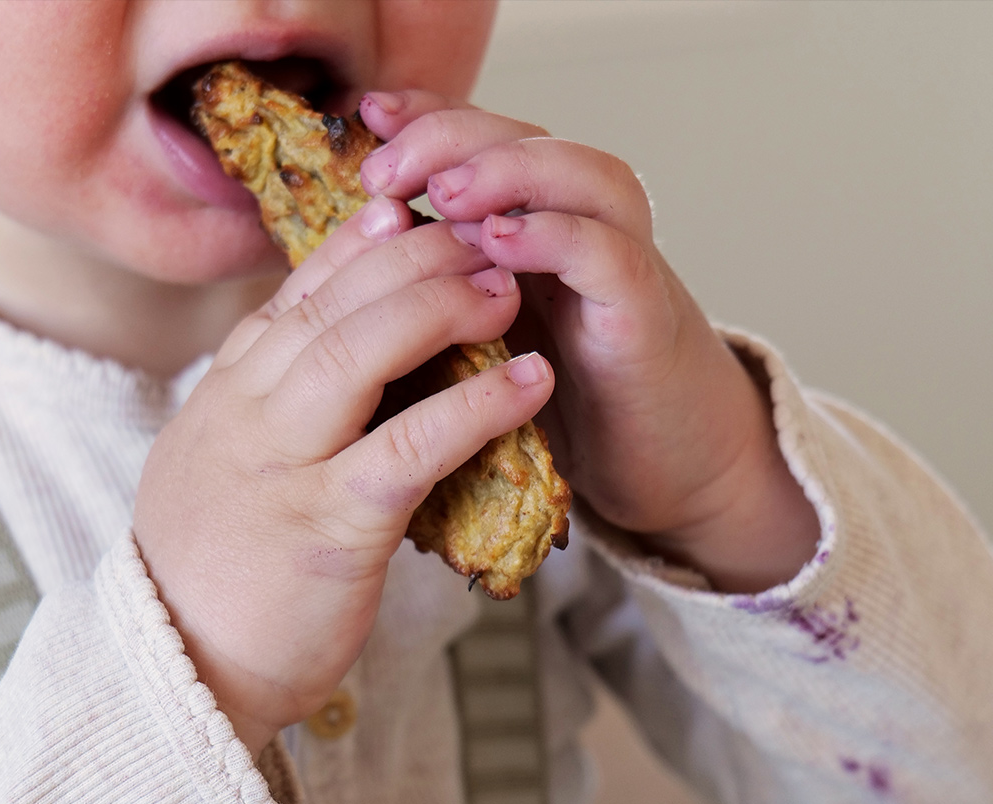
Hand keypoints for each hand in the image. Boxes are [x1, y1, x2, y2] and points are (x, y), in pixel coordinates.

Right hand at [133, 199, 553, 755]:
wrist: (184, 671)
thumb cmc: (216, 575)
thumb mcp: (219, 467)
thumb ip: (263, 408)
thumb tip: (319, 364)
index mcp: (226, 395)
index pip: (295, 295)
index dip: (356, 246)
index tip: (405, 211)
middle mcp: (247, 412)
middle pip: (333, 304)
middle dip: (413, 257)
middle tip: (479, 234)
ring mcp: (284, 465)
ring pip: (360, 352)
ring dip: (442, 307)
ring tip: (507, 286)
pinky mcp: (331, 526)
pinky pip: (410, 447)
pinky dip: (475, 407)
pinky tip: (530, 383)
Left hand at [359, 92, 818, 591]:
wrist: (661, 465)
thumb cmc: (566, 405)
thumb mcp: (491, 339)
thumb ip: (446, 294)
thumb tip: (362, 270)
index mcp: (538, 231)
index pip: (486, 144)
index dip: (430, 120)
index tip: (368, 119)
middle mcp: (584, 231)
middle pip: (529, 141)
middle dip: (453, 137)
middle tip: (387, 168)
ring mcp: (620, 269)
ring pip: (582, 178)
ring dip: (510, 173)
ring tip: (444, 191)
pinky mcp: (643, 320)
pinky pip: (611, 257)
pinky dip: (557, 238)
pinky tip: (498, 241)